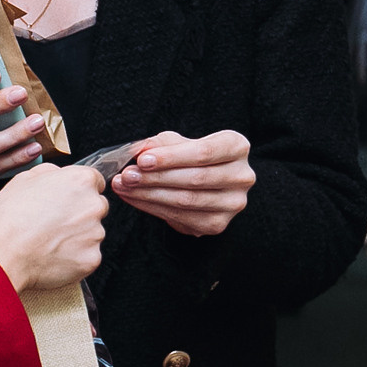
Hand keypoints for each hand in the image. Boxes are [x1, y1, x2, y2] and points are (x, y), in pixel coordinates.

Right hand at [0, 162, 107, 290]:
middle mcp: (93, 206)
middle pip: (96, 208)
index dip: (78, 191)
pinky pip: (87, 257)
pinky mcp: (91, 259)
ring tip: (48, 240)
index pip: (95, 181)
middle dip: (80, 214)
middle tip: (53, 222)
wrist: (1, 253)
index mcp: (80, 181)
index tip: (68, 199)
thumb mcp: (24, 179)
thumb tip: (58, 175)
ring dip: (77, 237)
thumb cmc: (8, 217)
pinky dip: (74, 258)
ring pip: (92, 233)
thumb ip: (50, 172)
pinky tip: (53, 255)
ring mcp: (95, 234)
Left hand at [110, 130, 254, 237]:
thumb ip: (160, 145)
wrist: (206, 182)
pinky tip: (134, 198)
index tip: (142, 160)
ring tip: (124, 187)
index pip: (204, 152)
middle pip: (195, 178)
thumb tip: (138, 152)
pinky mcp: (218, 224)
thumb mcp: (179, 142)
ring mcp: (233, 203)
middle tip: (127, 175)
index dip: (171, 157)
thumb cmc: (192, 157)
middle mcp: (242, 176)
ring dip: (149, 194)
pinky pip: (181, 217)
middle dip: (155, 178)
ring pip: (186, 200)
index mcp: (237, 147)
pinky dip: (152, 208)